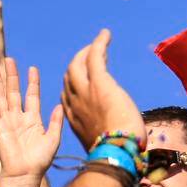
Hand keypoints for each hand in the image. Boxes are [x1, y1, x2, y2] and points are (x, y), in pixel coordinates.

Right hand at [0, 57, 62, 186]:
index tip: (33, 68)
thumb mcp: (52, 139)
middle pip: (14, 92)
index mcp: (33, 119)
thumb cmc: (40, 160)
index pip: (32, 96)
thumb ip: (55, 121)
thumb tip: (59, 105)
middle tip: (10, 59)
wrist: (26, 174)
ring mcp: (7, 121)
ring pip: (2, 96)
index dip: (32, 83)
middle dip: (12, 76)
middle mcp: (19, 118)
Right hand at [61, 30, 143, 149]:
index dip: (73, 85)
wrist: (118, 151)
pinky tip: (105, 34)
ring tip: (97, 45)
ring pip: (79, 63)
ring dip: (87, 52)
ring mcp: (85, 91)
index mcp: (74, 118)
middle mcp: (75, 102)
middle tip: (89, 56)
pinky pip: (94, 56)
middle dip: (77, 64)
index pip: (67, 95)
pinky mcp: (99, 83)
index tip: (82, 80)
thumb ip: (105, 132)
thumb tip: (120, 134)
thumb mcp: (105, 142)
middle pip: (70, 76)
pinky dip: (98, 44)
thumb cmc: (117, 152)